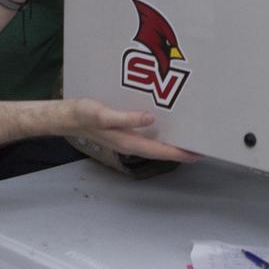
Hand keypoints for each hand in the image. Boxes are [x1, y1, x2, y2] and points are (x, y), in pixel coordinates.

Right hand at [67, 98, 196, 162]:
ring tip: (189, 140)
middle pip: (161, 150)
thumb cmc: (84, 115)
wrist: (68, 117)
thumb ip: (126, 118)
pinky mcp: (125, 131)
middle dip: (180, 151)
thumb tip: (150, 119)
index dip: (178, 153)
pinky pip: (148, 136)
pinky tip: (167, 127)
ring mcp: (128, 138)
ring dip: (172, 144)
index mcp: (128, 141)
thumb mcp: (103, 114)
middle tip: (201, 148)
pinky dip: (162, 135)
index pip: (159, 150)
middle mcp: (131, 143)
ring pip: (156, 145)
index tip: (196, 154)